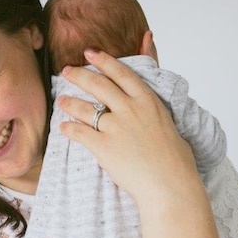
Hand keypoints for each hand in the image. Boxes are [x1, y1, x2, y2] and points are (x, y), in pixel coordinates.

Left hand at [57, 49, 199, 205]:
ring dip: (70, 102)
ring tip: (61, 99)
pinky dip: (68, 129)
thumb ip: (154, 105)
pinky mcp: (103, 147)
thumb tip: (151, 101)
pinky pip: (79, 133)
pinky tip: (63, 127)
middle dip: (79, 75)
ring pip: (85, 108)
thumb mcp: (169, 122)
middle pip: (98, 85)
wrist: (170, 184)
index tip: (90, 53)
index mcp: (148, 101)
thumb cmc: (176, 160)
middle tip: (66, 70)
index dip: (104, 60)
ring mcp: (115, 127)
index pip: (122, 73)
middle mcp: (130, 109)